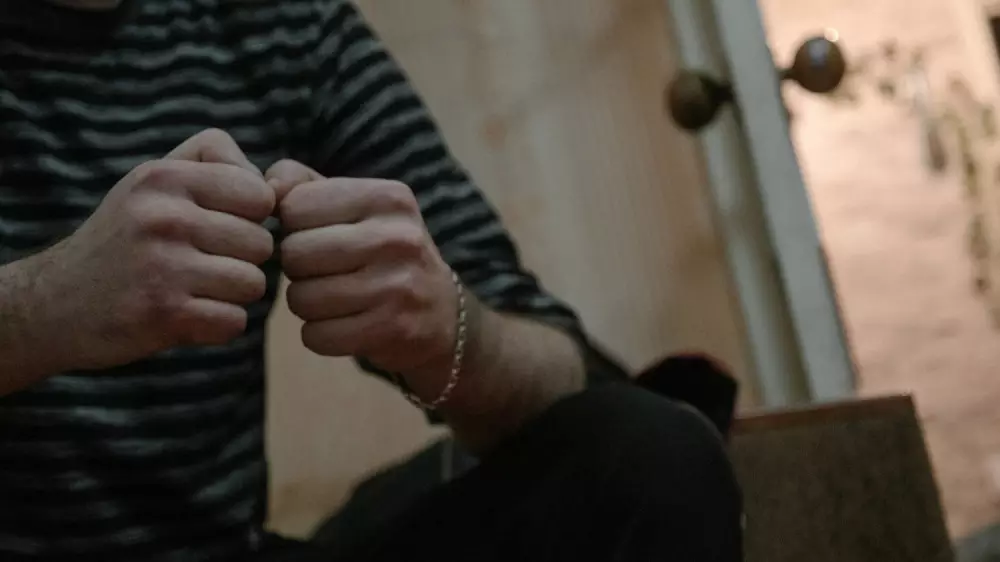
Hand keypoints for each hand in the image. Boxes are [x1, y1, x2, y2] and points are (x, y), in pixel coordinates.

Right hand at [28, 129, 275, 370]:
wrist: (55, 303)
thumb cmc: (127, 238)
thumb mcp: (156, 180)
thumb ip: (217, 164)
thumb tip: (282, 185)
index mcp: (165, 178)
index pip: (261, 196)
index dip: (252, 217)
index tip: (223, 227)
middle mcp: (164, 217)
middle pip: (263, 244)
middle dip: (242, 259)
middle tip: (202, 264)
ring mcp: (164, 267)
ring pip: (254, 284)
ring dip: (233, 294)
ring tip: (194, 288)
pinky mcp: (164, 315)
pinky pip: (235, 322)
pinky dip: (218, 325)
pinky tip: (187, 315)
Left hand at [265, 160, 459, 374]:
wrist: (440, 312)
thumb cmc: (381, 251)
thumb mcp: (354, 205)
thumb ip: (302, 184)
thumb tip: (267, 190)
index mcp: (387, 197)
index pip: (296, 206)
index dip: (293, 226)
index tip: (318, 237)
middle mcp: (397, 237)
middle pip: (295, 254)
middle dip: (297, 269)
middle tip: (322, 273)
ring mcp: (398, 286)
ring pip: (301, 298)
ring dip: (306, 304)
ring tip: (334, 298)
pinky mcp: (392, 329)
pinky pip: (317, 336)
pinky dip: (319, 336)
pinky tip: (344, 325)